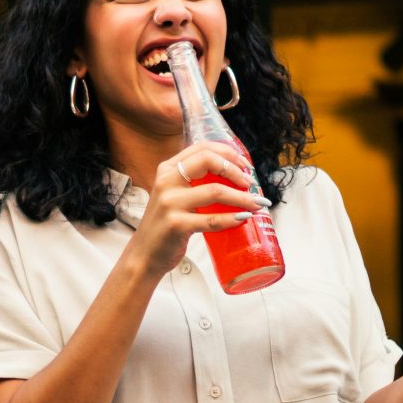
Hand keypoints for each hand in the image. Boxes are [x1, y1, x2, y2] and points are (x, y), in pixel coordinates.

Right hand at [123, 141, 268, 278]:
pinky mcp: (176, 225)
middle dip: (236, 171)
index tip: (245, 166)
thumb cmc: (166, 225)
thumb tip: (235, 178)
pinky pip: (212, 219)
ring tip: (257, 204)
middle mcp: (166, 181)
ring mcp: (169, 203)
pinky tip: (243, 218)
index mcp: (168, 169)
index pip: (202, 148)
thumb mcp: (174, 195)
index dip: (229, 153)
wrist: (144, 254)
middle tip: (251, 184)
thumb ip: (194, 183)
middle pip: (209, 161)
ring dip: (242, 197)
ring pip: (215, 191)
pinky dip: (232, 218)